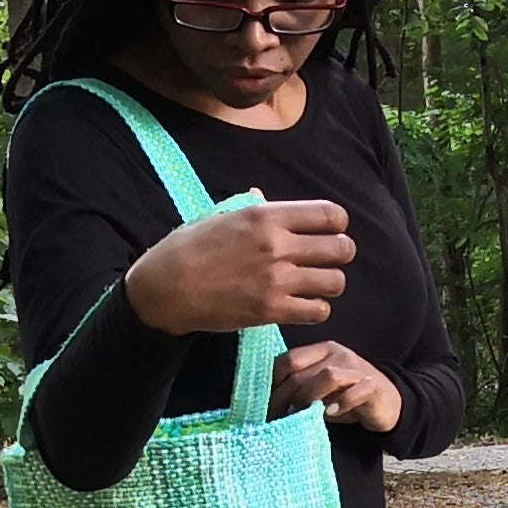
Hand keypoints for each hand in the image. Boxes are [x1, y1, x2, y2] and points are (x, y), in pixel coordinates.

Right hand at [123, 198, 353, 334]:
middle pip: (341, 249)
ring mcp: (276, 280)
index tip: (332, 230)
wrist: (166, 289)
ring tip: (316, 284)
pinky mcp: (272, 310)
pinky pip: (318, 311)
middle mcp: (277, 245)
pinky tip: (304, 305)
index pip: (329, 215)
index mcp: (266, 216)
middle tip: (328, 260)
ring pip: (335, 282)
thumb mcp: (219, 216)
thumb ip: (250, 208)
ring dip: (329, 284)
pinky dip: (316, 309)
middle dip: (340, 254)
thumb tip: (263, 196)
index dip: (338, 224)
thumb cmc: (188, 249)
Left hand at [272, 343, 403, 432]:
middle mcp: (338, 355)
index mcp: (322, 351)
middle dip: (285, 396)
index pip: (289, 359)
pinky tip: (330, 414)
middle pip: (303, 370)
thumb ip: (300, 388)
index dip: (272, 382)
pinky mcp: (373, 387)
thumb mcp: (320, 389)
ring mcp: (356, 369)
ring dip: (309, 397)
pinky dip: (340, 404)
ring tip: (301, 414)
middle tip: (275, 417)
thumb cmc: (347, 396)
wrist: (388, 402)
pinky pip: (355, 391)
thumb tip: (268, 402)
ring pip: (328, 376)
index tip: (263, 404)